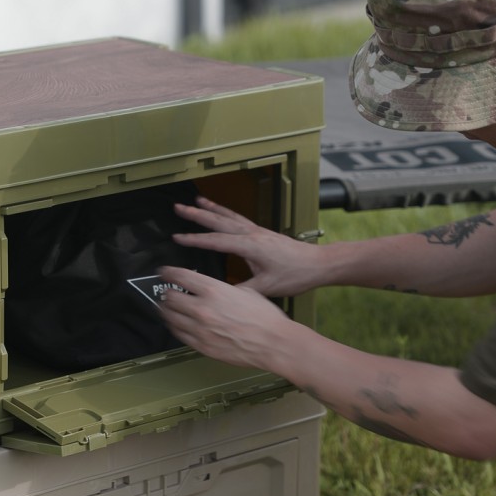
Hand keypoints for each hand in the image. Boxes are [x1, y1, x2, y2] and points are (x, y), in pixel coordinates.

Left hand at [158, 265, 292, 369]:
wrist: (273, 343)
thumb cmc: (265, 317)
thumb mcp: (246, 291)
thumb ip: (223, 290)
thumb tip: (213, 290)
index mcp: (213, 290)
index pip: (180, 277)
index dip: (168, 272)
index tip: (164, 272)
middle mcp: (202, 308)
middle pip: (169, 298)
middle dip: (166, 293)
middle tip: (166, 292)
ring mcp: (199, 329)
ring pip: (170, 317)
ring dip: (166, 311)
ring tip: (166, 308)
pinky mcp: (201, 346)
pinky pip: (179, 335)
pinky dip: (174, 328)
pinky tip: (176, 325)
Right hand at [172, 197, 320, 296]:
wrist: (318, 264)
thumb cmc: (296, 275)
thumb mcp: (266, 288)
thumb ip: (242, 290)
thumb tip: (222, 293)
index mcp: (250, 246)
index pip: (216, 241)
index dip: (195, 239)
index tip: (177, 237)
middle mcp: (252, 234)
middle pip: (219, 221)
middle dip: (197, 215)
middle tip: (178, 208)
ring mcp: (258, 231)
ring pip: (229, 216)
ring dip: (211, 209)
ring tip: (196, 201)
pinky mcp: (263, 232)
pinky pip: (239, 218)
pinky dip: (226, 212)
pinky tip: (221, 211)